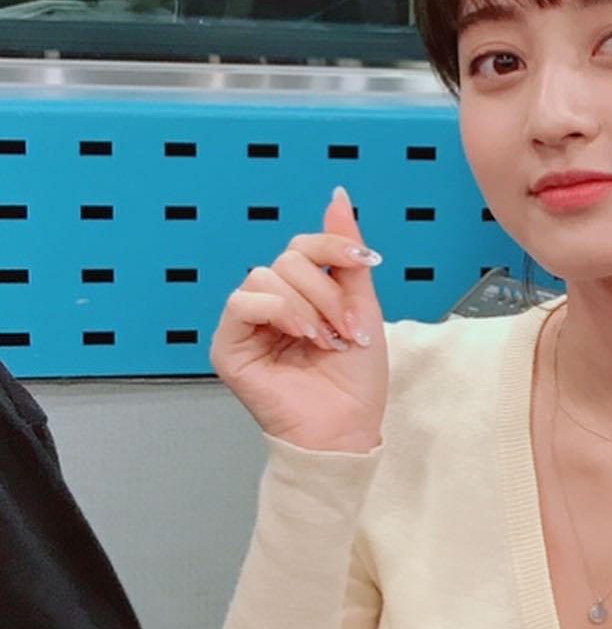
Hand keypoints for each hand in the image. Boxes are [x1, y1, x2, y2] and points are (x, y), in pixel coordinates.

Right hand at [210, 187, 387, 452]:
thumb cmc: (356, 383)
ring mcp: (248, 325)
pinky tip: (303, 335)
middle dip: (328, 292)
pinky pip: (243, 302)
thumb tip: (337, 200)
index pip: (303, 247)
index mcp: (301, 295)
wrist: (347, 428)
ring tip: (327, 340)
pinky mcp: (229, 345)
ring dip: (309, 307)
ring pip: (268, 277)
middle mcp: (272, 306)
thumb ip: (346, 257)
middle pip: (289, 260)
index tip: (364, 261)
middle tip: (347, 328)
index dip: (332, 247)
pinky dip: (280, 313)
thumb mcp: (363, 308)